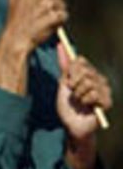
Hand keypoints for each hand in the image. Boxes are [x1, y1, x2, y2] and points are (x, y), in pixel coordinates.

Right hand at [0, 0, 67, 95]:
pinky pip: (64, 15)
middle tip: (38, 11)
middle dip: (52, 1)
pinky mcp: (53, 17)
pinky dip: (58, 21)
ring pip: (61, 3)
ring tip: (42, 19)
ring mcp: (45, 5)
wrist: (16, 39)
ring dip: (55, 12)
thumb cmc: (16, 16)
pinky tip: (48, 25)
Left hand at [57, 43, 110, 168]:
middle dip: (73, 83)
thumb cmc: (68, 105)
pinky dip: (85, 100)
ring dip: (78, 94)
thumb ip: (64, 65)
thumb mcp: (63, 83)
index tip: (67, 81)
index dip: (71, 70)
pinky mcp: (108, 100)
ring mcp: (105, 89)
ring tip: (79, 101)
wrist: (71, 124)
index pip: (80, 60)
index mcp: (89, 73)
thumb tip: (60, 44)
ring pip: (88, 82)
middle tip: (73, 93)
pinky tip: (87, 106)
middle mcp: (99, 79)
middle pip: (83, 70)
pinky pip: (93, 93)